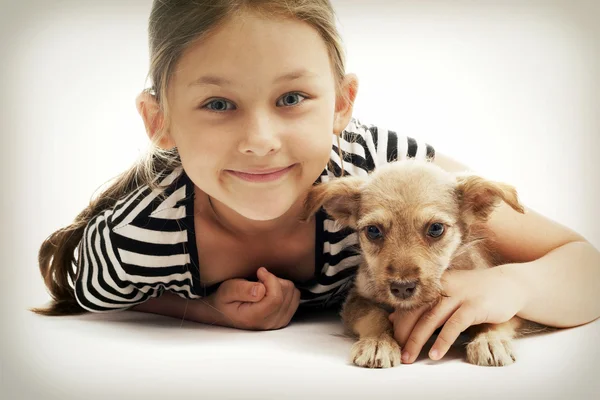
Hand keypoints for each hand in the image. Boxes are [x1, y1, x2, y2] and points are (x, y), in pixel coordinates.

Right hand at [207, 267, 300, 329]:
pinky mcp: (283, 319)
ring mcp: (277, 323)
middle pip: (287, 294)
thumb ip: (241, 290)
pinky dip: (285, 290)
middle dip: (274, 281)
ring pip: (293, 295)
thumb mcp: (226, 291)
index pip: (276, 298)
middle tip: (258, 280)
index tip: (259, 272)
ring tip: (264, 286)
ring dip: (280, 285)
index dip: (270, 279)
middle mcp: (268, 324)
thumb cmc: (223, 300)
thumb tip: (260, 289)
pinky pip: (295, 299)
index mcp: (254, 318)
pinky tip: (271, 290)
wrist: (221, 312)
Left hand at [389, 266, 527, 362]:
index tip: (394, 339)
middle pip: (417, 311)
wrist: (509, 284)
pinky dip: (442, 341)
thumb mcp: (447, 294)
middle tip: (399, 352)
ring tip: (410, 357)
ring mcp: (459, 294)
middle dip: (404, 334)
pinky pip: (454, 325)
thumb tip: (395, 318)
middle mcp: (443, 286)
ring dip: (418, 340)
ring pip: (431, 319)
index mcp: (435, 283)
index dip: (400, 322)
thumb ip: (425, 305)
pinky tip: (435, 354)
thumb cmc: (475, 292)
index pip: (411, 303)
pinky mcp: (474, 305)